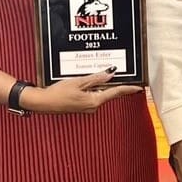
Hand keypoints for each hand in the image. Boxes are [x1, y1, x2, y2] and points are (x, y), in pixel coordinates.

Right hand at [22, 68, 141, 114]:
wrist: (43, 103)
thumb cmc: (58, 93)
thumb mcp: (78, 82)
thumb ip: (96, 78)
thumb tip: (110, 74)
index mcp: (94, 101)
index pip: (115, 92)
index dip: (128, 89)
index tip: (139, 87)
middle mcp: (93, 106)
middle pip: (109, 93)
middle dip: (117, 85)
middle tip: (128, 79)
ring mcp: (87, 107)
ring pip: (100, 93)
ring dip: (103, 85)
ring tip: (107, 75)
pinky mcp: (81, 106)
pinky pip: (93, 95)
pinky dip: (95, 88)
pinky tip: (93, 82)